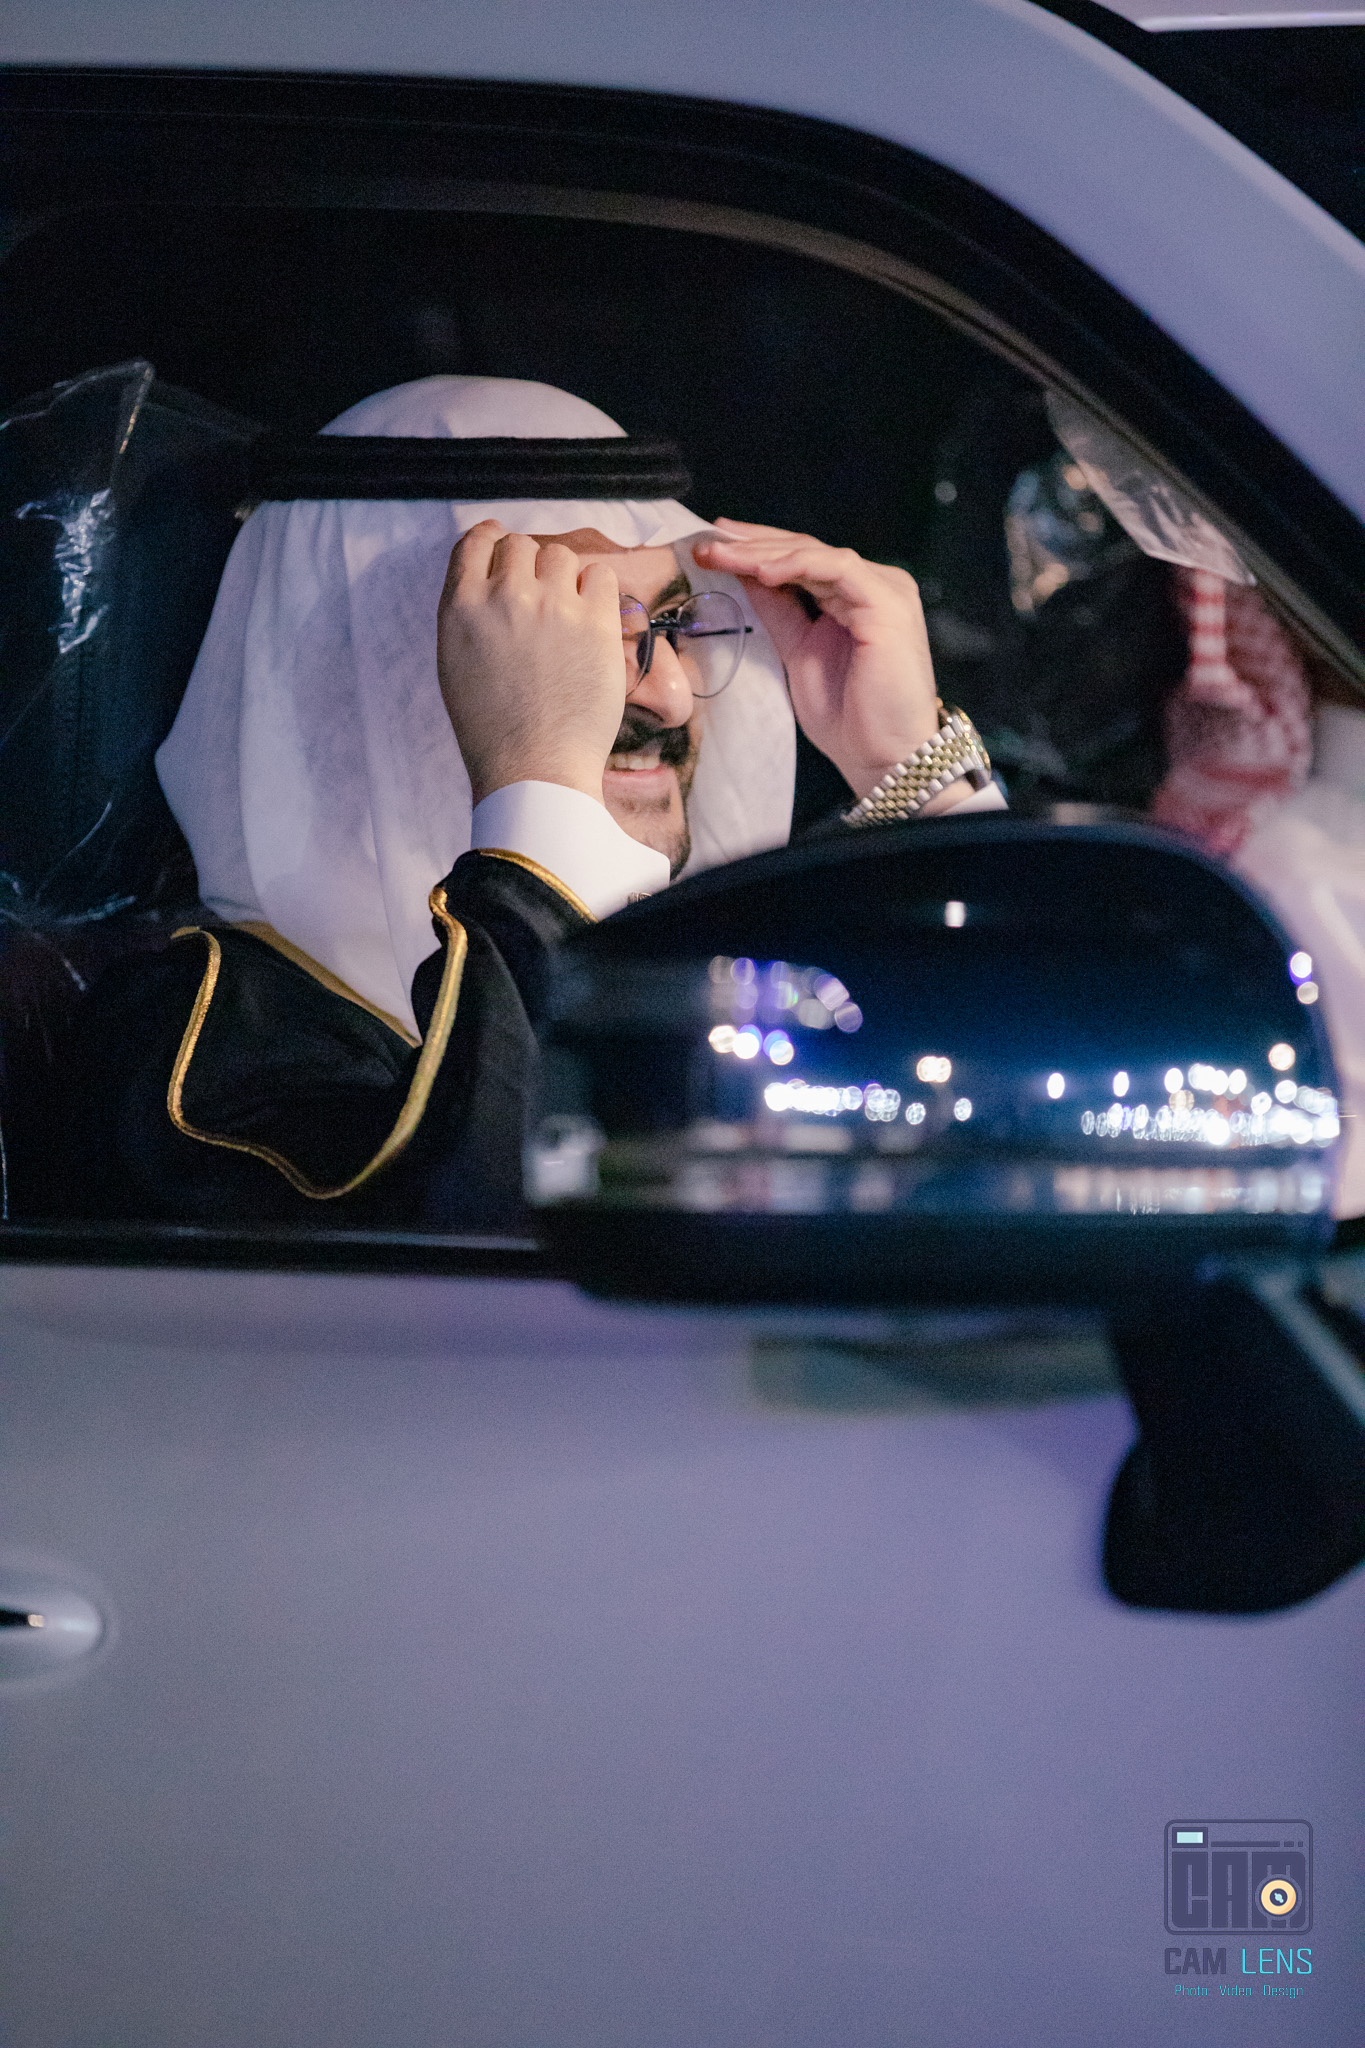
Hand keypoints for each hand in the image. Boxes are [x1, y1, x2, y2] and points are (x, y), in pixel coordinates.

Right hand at [437, 521, 625, 804]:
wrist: (533, 769)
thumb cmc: (492, 730)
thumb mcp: (454, 664)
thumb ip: (468, 614)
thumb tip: (490, 579)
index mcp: (461, 607)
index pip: (475, 542)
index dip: (493, 539)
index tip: (503, 545)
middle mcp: (504, 597)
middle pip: (521, 546)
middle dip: (530, 567)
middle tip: (540, 601)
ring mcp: (551, 606)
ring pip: (561, 555)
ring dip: (564, 578)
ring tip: (566, 616)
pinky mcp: (595, 623)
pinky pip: (601, 576)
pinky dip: (597, 591)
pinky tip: (592, 621)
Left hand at [692, 519, 949, 804]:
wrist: (884, 756)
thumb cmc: (850, 717)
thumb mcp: (798, 652)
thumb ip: (778, 612)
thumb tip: (744, 576)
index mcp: (855, 595)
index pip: (800, 558)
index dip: (755, 549)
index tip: (710, 549)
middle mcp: (874, 584)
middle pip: (805, 548)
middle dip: (751, 543)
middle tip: (706, 543)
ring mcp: (884, 590)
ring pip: (816, 553)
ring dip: (764, 552)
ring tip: (722, 555)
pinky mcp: (886, 603)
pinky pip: (836, 568)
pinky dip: (797, 565)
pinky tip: (761, 570)